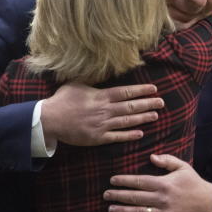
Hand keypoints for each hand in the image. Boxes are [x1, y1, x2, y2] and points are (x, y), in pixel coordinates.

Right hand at [41, 82, 163, 146]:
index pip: (126, 92)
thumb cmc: (62, 100)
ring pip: (127, 121)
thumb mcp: (76, 84)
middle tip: (161, 102)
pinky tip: (140, 133)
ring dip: (143, 118)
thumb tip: (100, 73)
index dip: (141, 91)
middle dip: (148, 104)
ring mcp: (102, 125)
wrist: (50, 120)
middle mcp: (105, 110)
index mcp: (101, 96)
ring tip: (155, 115)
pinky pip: (117, 136)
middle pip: (131, 106)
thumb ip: (91, 82)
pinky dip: (129, 135)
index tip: (154, 89)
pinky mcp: (98, 137)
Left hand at [105, 154, 211, 211]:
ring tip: (111, 209)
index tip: (112, 181)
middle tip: (105, 195)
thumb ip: (167, 160)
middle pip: (136, 197)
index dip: (124, 181)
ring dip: (123, 211)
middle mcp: (162, 199)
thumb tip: (150, 157)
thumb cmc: (192, 183)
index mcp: (164, 183)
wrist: (208, 202)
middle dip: (118, 195)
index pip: (139, 182)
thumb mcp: (183, 166)